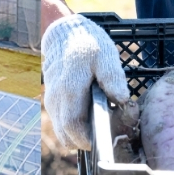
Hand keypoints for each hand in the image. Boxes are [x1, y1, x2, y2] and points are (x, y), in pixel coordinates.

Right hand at [41, 13, 129, 150]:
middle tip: (102, 134)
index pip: (73, 126)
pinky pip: (60, 122)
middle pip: (65, 135)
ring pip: (61, 130)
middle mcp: (56, 99)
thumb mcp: (105, 55)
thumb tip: (121, 99)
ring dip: (77, 134)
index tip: (102, 140)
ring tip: (96, 123)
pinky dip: (72, 126)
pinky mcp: (51, 100)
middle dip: (83, 141)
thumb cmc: (87, 44)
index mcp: (70, 89)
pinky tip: (86, 114)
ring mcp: (51, 100)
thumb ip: (112, 77)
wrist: (64, 33)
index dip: (87, 139)